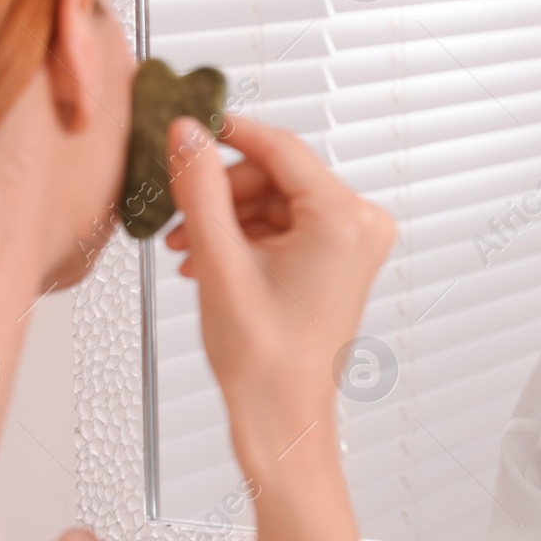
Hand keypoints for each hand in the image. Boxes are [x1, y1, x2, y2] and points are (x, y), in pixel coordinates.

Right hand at [163, 114, 396, 480]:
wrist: (283, 416)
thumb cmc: (266, 361)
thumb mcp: (220, 262)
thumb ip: (201, 189)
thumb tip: (188, 135)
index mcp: (344, 220)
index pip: (280, 147)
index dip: (229, 132)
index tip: (191, 124)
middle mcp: (361, 225)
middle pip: (277, 175)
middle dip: (223, 194)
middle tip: (179, 217)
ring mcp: (354, 242)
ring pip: (276, 200)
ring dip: (228, 218)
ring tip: (191, 250)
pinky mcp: (341, 257)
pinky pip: (286, 224)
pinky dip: (247, 236)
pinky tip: (213, 260)